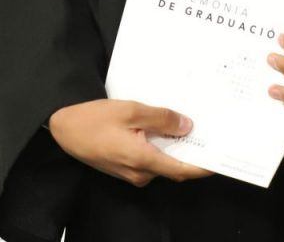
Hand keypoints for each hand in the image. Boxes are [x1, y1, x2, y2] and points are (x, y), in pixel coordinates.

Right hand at [47, 99, 210, 186]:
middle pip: (173, 166)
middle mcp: (139, 173)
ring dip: (173, 147)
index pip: (183, 170)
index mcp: (143, 160)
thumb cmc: (92, 119)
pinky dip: (158, 147)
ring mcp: (129, 173)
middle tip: (206, 132)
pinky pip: (148, 160)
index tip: (220, 159)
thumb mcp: (131, 111)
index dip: (203, 166)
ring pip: (160, 162)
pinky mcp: (122, 167)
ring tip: (184, 124)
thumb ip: (161, 118)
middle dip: (190, 152)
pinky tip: (160, 129)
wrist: (62, 127)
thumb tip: (186, 126)